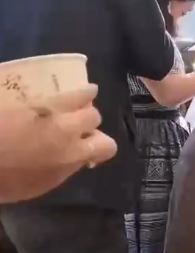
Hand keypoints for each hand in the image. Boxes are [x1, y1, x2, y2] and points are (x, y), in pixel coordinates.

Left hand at [0, 85, 117, 202]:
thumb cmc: (4, 181)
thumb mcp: (38, 185)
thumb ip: (61, 169)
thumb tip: (73, 160)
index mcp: (72, 155)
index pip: (106, 146)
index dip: (100, 146)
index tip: (89, 147)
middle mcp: (69, 129)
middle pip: (93, 117)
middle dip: (87, 121)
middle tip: (73, 125)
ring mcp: (52, 110)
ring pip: (83, 96)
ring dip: (84, 97)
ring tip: (83, 95)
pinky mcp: (34, 98)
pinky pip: (58, 88)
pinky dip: (65, 88)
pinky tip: (62, 87)